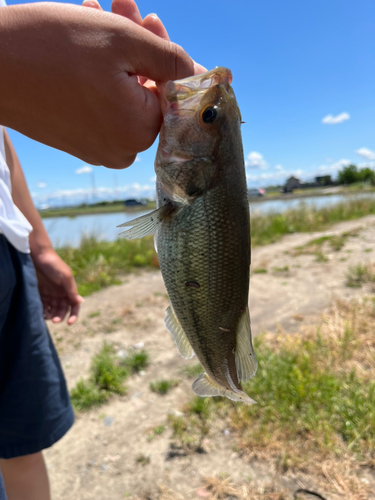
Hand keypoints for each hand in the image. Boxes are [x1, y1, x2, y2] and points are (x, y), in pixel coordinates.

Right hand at [0, 2, 203, 167]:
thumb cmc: (51, 48)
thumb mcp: (123, 42)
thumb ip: (172, 60)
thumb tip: (202, 76)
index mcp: (139, 131)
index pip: (173, 94)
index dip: (165, 54)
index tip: (152, 21)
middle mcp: (122, 149)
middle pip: (147, 93)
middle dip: (140, 47)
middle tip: (124, 8)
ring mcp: (98, 148)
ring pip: (124, 94)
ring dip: (118, 52)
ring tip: (99, 12)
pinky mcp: (78, 141)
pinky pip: (103, 105)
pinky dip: (101, 73)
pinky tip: (87, 39)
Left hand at [31, 248, 82, 324]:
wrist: (38, 255)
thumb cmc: (54, 264)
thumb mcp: (65, 276)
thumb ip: (71, 290)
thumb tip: (80, 302)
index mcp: (69, 289)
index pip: (74, 305)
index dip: (73, 315)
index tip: (69, 323)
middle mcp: (60, 292)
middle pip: (62, 309)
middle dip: (59, 316)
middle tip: (53, 320)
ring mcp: (50, 292)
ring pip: (52, 308)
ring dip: (51, 315)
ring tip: (45, 317)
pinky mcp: (40, 291)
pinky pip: (42, 304)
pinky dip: (42, 310)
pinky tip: (39, 314)